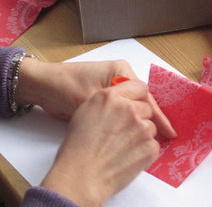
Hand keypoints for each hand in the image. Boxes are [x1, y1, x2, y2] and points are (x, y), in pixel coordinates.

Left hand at [17, 58, 175, 138]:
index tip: (169, 132)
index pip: (145, 95)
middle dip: (152, 120)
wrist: (42, 87)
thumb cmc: (67, 87)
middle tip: (166, 140)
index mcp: (121, 71)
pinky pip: (120, 113)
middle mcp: (119, 77)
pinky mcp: (102, 100)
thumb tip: (141, 125)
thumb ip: (119, 110)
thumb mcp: (95, 98)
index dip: (158, 116)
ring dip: (140, 123)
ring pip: (132, 109)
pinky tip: (134, 137)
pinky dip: (127, 124)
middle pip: (141, 102)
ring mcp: (111, 89)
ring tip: (154, 141)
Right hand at [40, 80, 159, 206]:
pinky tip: (128, 156)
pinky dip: (144, 151)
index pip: (138, 86)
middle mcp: (128, 109)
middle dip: (139, 117)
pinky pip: (153, 144)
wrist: (81, 176)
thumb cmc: (78, 147)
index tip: (136, 104)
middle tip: (123, 132)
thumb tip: (121, 101)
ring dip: (141, 134)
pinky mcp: (149, 146)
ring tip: (122, 147)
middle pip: (146, 107)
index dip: (137, 97)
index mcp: (110, 97)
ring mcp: (141, 128)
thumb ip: (107, 100)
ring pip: (151, 126)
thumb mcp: (86, 111)